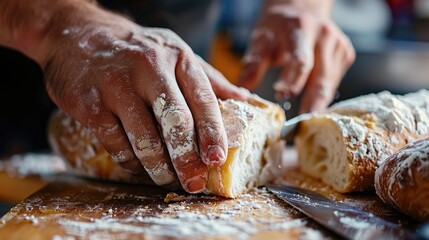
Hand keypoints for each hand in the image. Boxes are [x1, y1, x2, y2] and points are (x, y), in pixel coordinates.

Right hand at [40, 3, 246, 192]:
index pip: (202, 99)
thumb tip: (244, 100)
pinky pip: (115, 143)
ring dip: (158, 166)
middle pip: (175, 121)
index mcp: (177, 57)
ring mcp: (117, 85)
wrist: (78, 34)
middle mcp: (149, 68)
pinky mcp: (90, 103)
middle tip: (194, 182)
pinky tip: (139, 167)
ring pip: (144, 137)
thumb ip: (209, 77)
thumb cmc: (137, 49)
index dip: (212, 132)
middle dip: (187, 158)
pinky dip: (130, 162)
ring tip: (165, 178)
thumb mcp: (175, 52)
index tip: (217, 159)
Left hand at [237, 1, 354, 112]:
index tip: (283, 97)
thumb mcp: (260, 38)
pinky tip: (313, 105)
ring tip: (305, 123)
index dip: (293, 81)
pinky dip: (323, 95)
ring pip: (330, 83)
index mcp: (301, 29)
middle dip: (312, 103)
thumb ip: (253, 62)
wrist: (301, 11)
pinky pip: (334, 81)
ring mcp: (339, 45)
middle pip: (321, 76)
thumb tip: (242, 86)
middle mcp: (325, 35)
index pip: (300, 60)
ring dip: (318, 103)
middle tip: (301, 126)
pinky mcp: (345, 54)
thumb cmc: (277, 28)